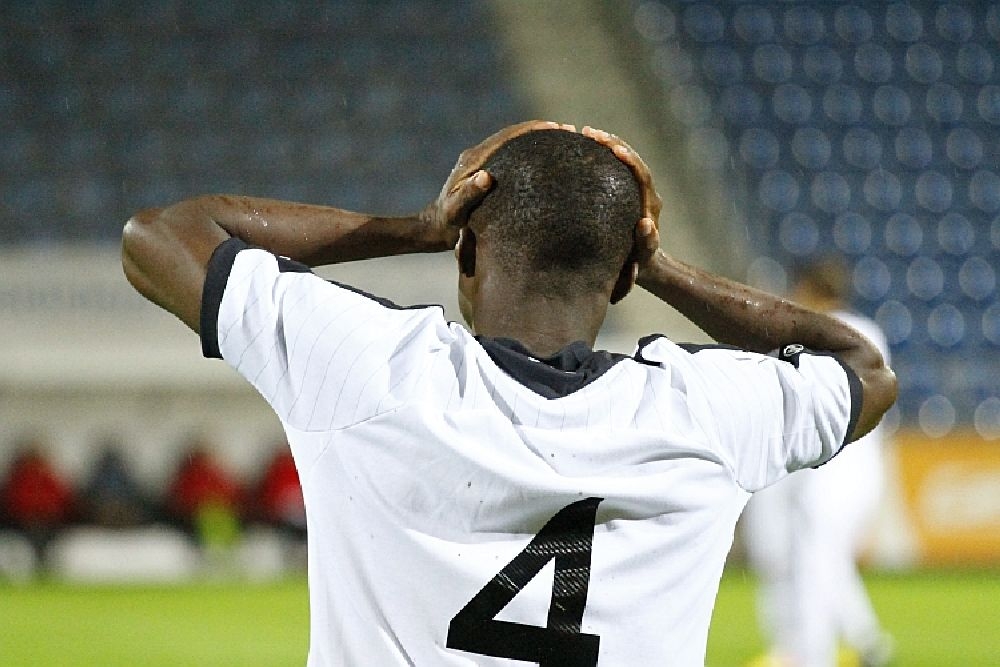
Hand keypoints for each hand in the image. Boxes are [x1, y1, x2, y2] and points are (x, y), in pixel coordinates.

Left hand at [421, 120, 570, 245]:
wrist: (434, 228)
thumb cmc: (446, 223)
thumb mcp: (456, 211)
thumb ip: (468, 194)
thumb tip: (486, 177)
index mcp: (474, 160)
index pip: (508, 137)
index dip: (533, 130)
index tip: (556, 127)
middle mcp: (478, 156)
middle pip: (514, 136)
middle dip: (541, 131)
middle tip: (569, 132)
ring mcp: (481, 164)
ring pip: (514, 145)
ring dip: (537, 141)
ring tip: (565, 143)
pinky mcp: (484, 174)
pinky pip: (511, 158)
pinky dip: (530, 155)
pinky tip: (546, 163)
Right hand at [581, 126, 662, 271]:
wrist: (646, 262)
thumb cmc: (642, 261)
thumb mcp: (644, 256)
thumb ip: (647, 242)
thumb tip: (646, 224)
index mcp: (650, 202)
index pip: (641, 173)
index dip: (629, 159)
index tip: (613, 148)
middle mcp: (646, 191)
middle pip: (632, 159)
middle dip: (613, 143)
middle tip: (590, 132)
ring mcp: (637, 189)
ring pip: (625, 159)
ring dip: (608, 144)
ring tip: (587, 133)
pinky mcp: (627, 190)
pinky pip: (617, 167)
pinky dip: (604, 154)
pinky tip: (587, 148)